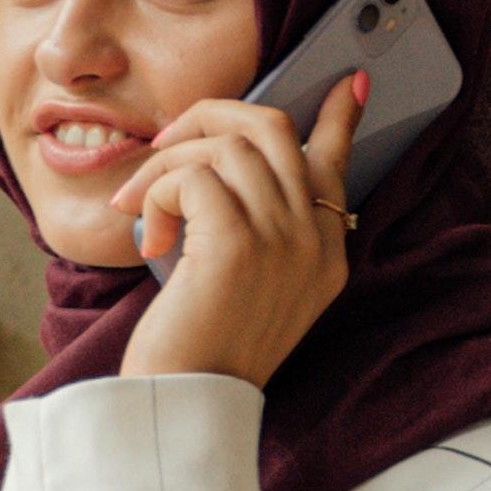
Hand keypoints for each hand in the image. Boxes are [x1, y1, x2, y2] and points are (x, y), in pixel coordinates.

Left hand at [122, 69, 362, 390]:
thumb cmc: (201, 351)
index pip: (337, 163)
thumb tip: (224, 166)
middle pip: (271, 129)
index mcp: (327, 253)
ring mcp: (283, 241)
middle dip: (208, 118)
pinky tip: (149, 237)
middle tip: (165, 145)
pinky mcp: (238, 245)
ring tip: (142, 210)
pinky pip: (192, 176)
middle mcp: (317, 241)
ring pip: (224, 145)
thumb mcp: (247, 286)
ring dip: (167, 166)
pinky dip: (157, 193)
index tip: (348, 82)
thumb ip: (259, 229)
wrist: (185, 408)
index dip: (338, 117)